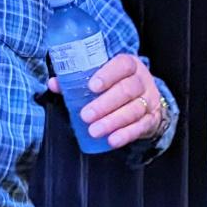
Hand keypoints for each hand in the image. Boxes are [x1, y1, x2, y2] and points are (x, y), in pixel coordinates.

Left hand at [47, 53, 165, 148]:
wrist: (145, 100)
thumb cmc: (116, 86)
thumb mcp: (101, 78)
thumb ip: (77, 80)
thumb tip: (54, 84)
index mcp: (129, 65)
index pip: (122, 65)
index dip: (108, 75)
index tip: (92, 86)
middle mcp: (142, 80)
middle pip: (127, 90)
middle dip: (105, 104)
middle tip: (85, 115)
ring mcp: (149, 100)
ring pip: (134, 110)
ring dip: (112, 122)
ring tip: (94, 131)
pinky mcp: (152, 119)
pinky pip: (141, 127)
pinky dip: (126, 135)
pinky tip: (112, 141)